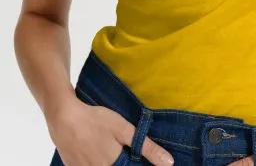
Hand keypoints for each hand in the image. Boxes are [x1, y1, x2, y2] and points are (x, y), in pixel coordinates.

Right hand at [47, 95, 174, 165]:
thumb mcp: (124, 130)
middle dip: (124, 162)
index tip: (149, 163)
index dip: (140, 165)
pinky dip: (97, 163)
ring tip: (110, 150)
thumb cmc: (96, 121)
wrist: (63, 118)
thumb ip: (146, 147)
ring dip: (112, 162)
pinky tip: (98, 153)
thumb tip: (168, 163)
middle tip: (120, 149)